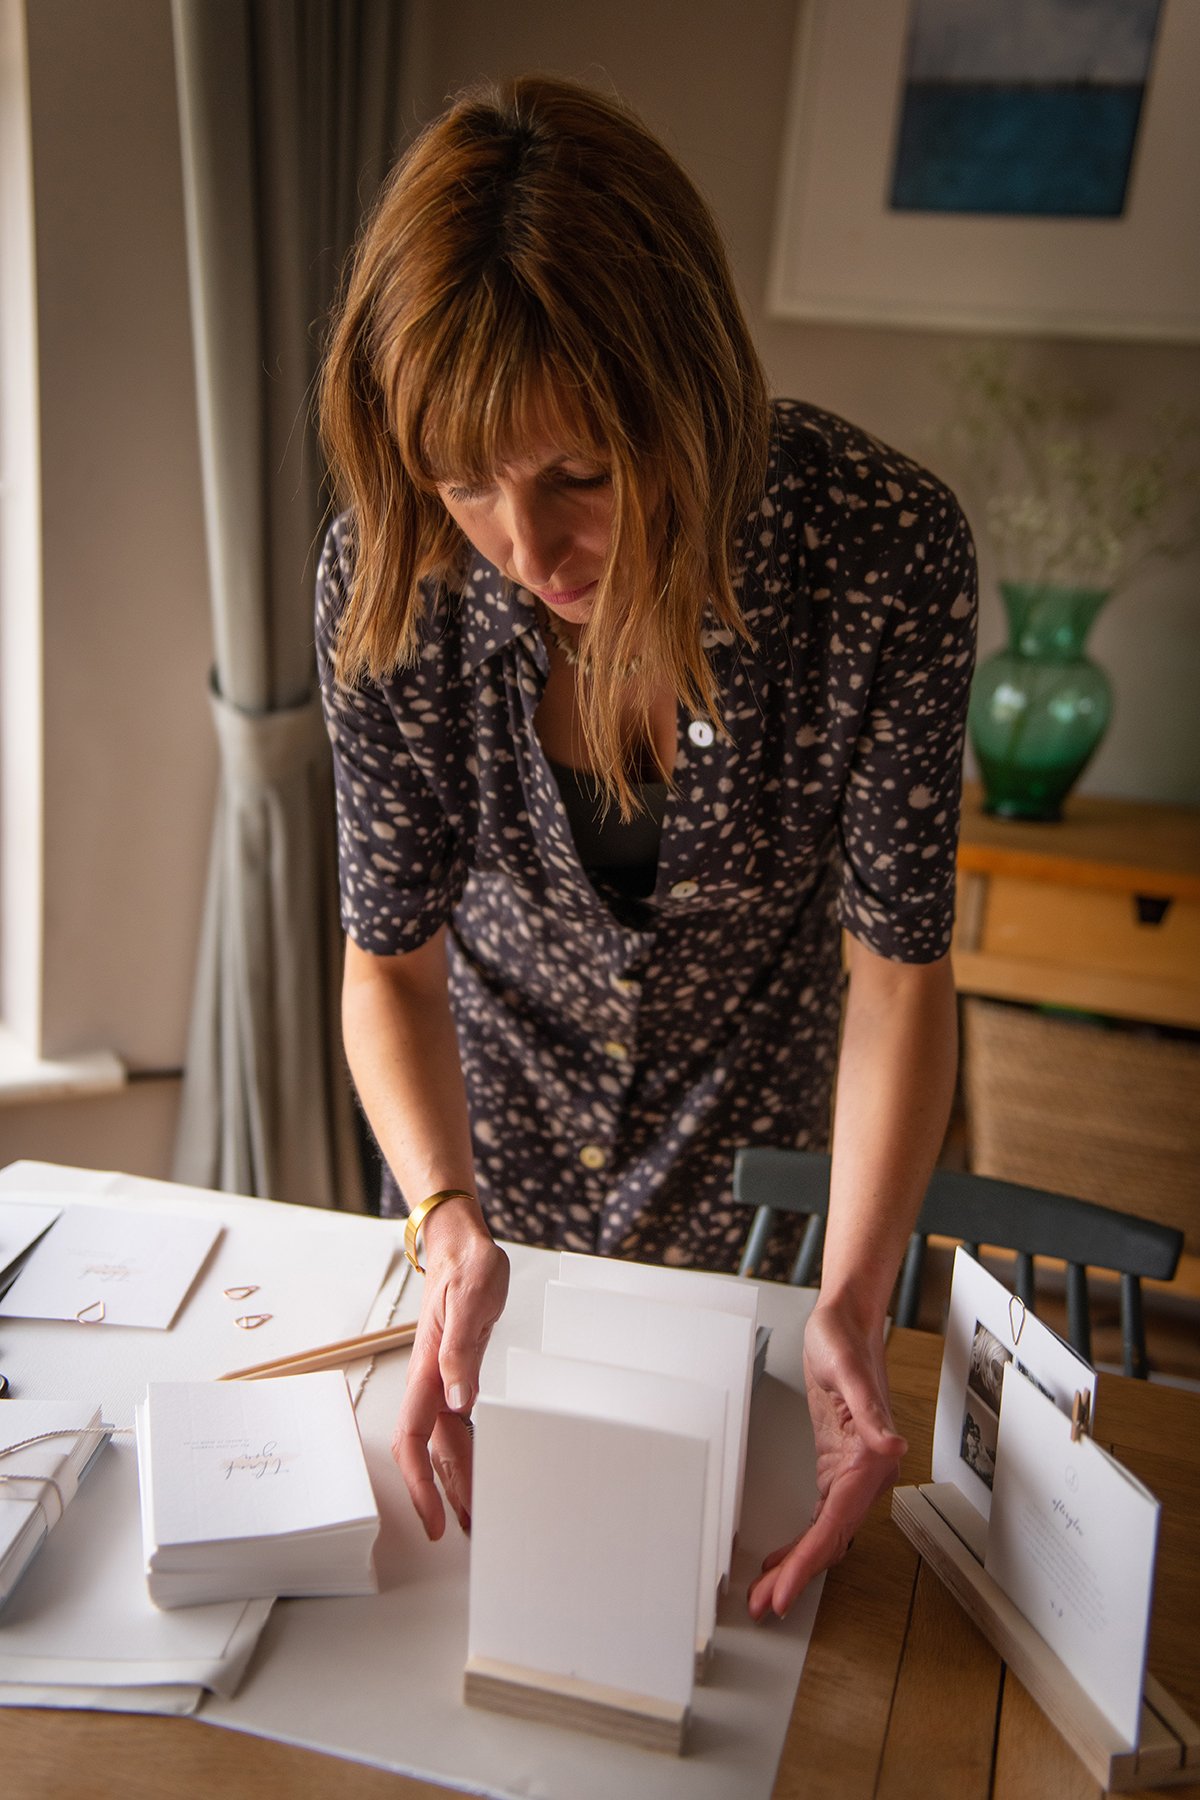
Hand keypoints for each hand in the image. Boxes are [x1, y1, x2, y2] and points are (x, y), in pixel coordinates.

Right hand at [391, 1204, 508, 1538]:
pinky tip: (479, 1467)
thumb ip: (462, 1350)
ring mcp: (444, 1379)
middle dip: (444, 1495)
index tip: (433, 1519)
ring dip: (457, 1479)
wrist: (462, 1244)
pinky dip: (466, 1452)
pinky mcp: (458, 1373)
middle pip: (430, 1451)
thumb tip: (458, 1400)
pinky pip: (457, 1423)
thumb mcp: (471, 1300)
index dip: (420, 1483)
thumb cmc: (467, 1267)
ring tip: (475, 1514)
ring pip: (445, 1442)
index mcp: (429, 1368)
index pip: (414, 1438)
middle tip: (467, 1533)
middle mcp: (432, 1381)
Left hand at [748, 1299, 905, 1619]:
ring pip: (826, 1534)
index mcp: (869, 1458)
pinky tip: (780, 1558)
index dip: (808, 1561)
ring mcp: (852, 1473)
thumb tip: (892, 1448)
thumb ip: (869, 1410)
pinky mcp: (838, 1466)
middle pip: (829, 1538)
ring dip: (798, 1566)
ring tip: (766, 1593)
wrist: (846, 1323)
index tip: (784, 1589)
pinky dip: (802, 1542)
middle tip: (764, 1605)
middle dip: (797, 1576)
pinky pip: (822, 1518)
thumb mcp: (848, 1369)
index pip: (835, 1524)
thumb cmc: (843, 1341)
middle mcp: (866, 1473)